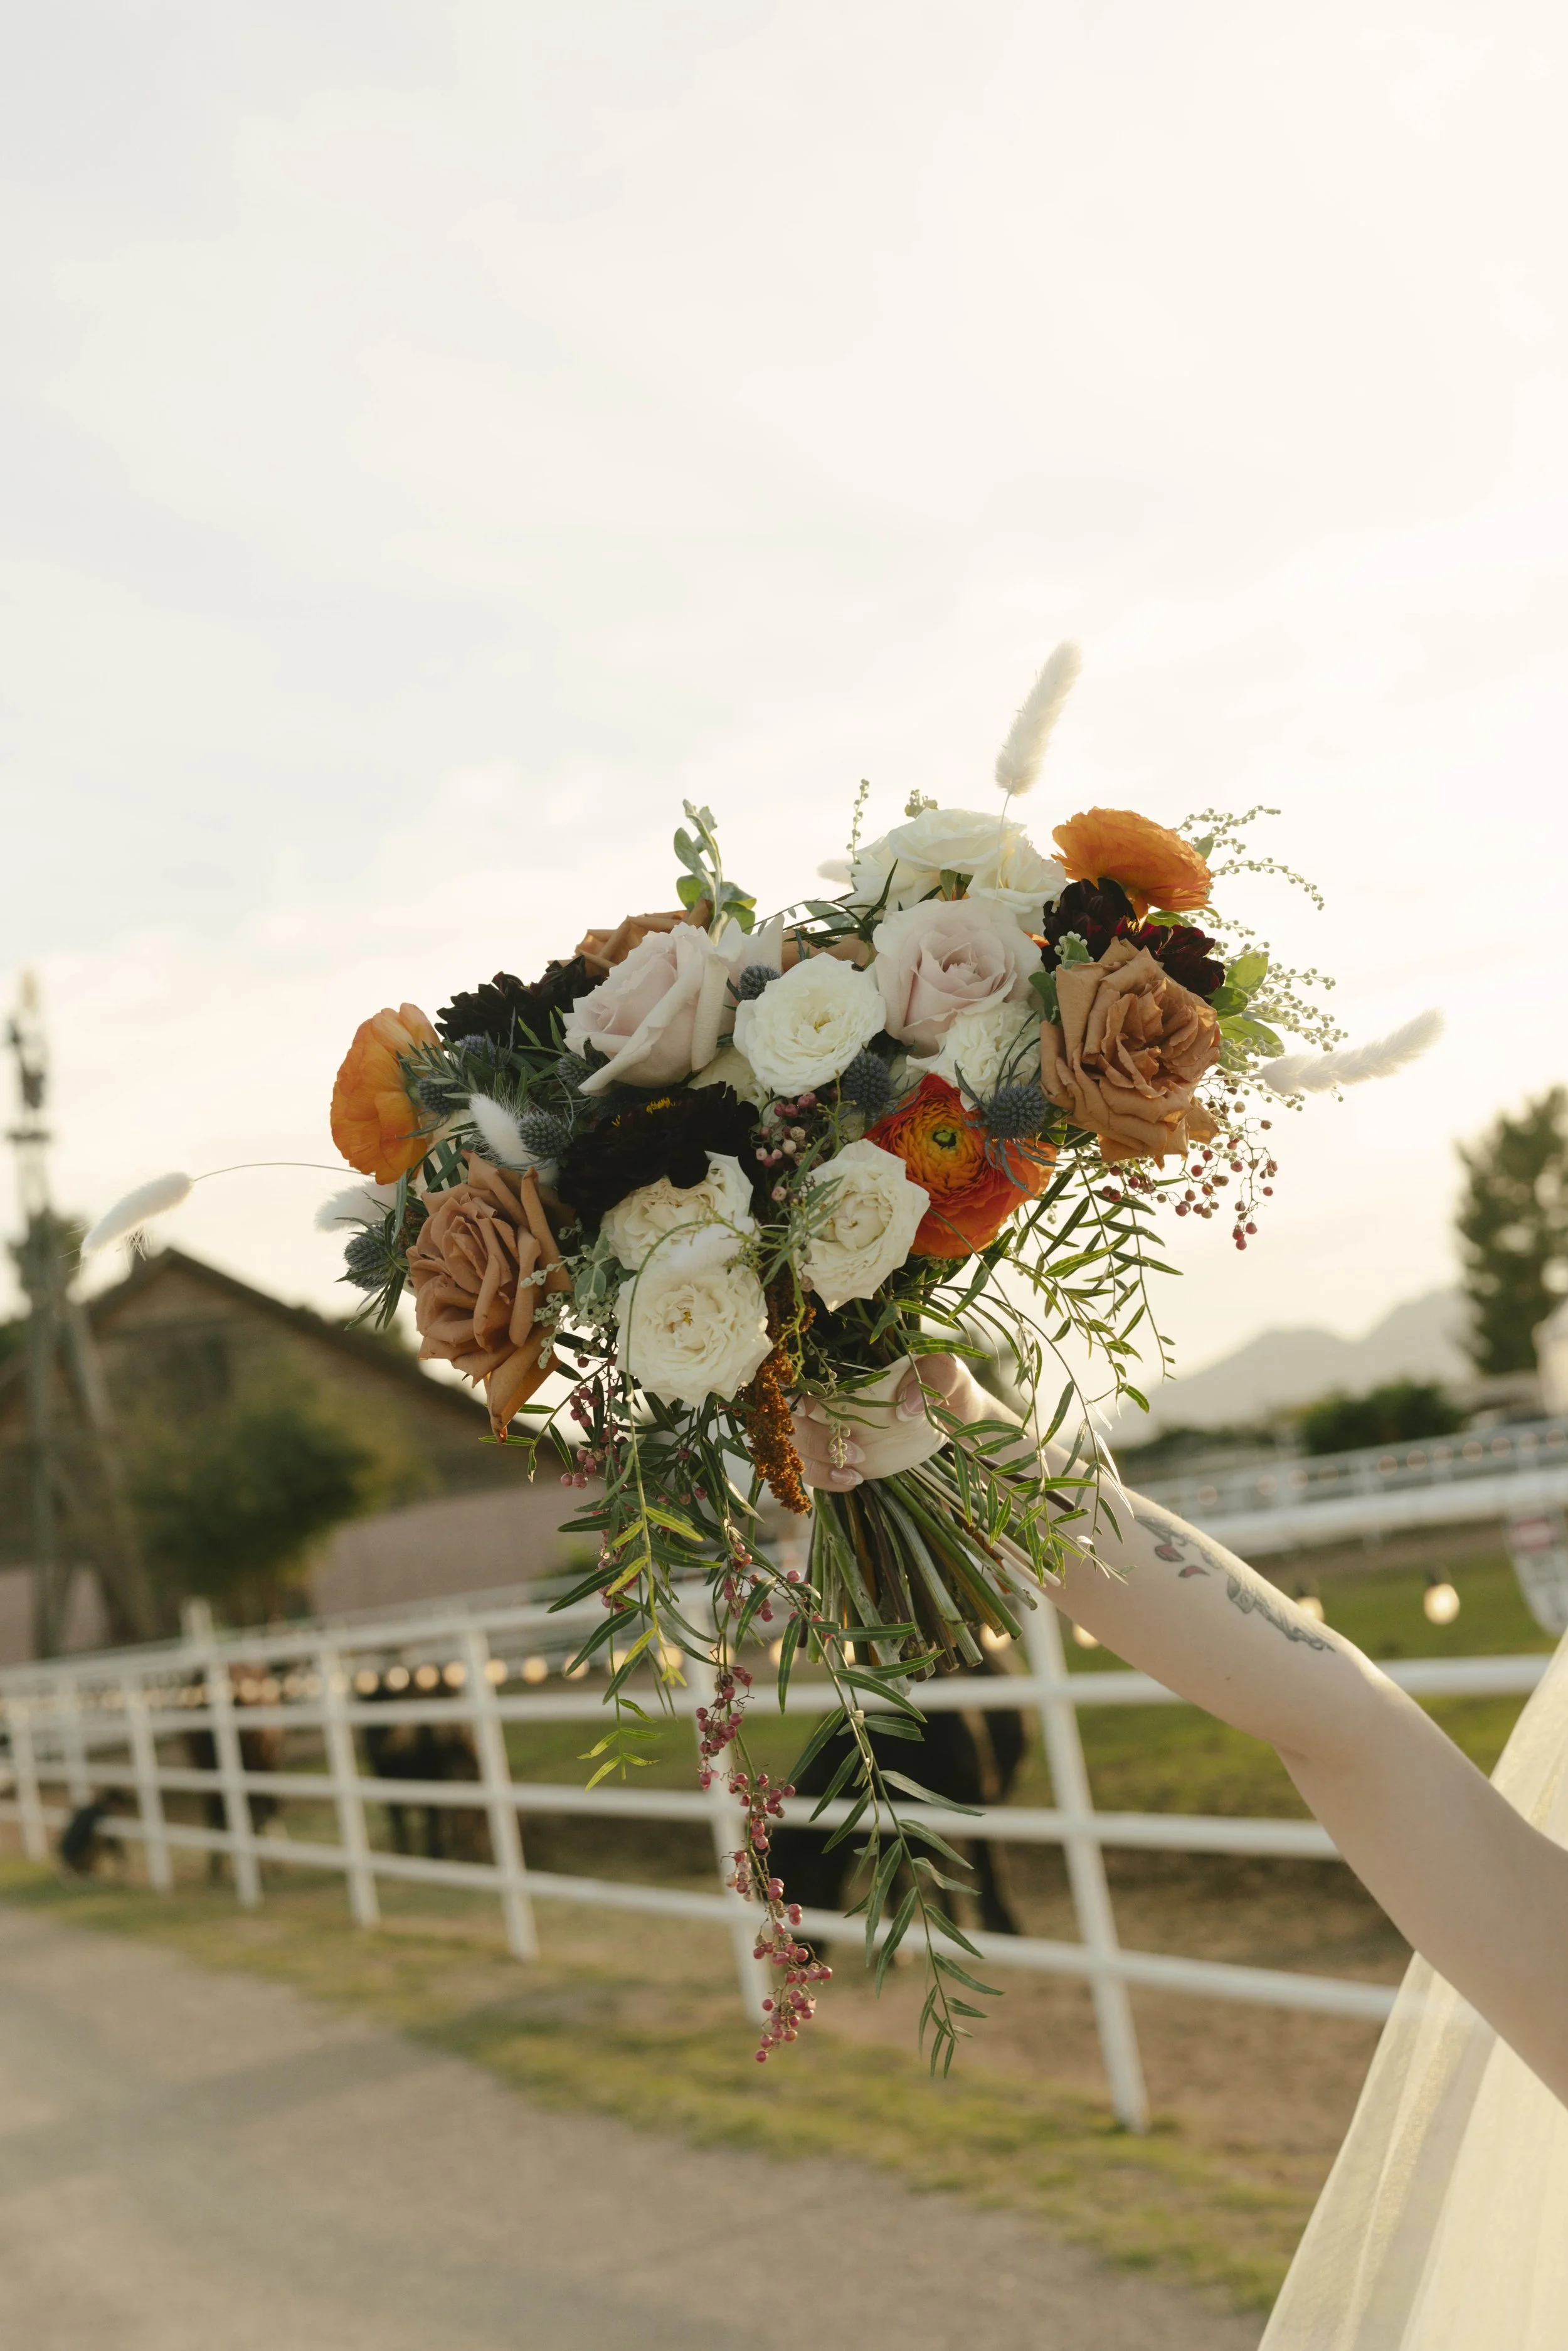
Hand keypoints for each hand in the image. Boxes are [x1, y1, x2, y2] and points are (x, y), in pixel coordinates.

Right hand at [790, 1355, 975, 1489]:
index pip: (796, 1374)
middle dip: (809, 1438)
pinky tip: (851, 1481)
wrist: (960, 1417)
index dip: (787, 1391)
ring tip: (854, 1473)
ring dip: (814, 1463)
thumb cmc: (947, 1385)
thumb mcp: (948, 1371)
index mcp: (845, 1365)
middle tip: (854, 1452)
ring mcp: (829, 1425)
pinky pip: (813, 1467)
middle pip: (787, 1416)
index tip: (807, 1407)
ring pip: (793, 1446)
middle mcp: (828, 1394)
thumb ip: (933, 1376)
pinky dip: (824, 1477)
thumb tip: (904, 1407)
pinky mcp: (839, 1452)